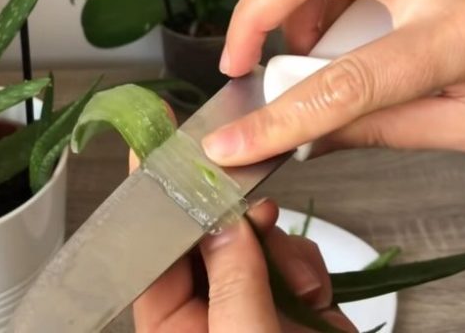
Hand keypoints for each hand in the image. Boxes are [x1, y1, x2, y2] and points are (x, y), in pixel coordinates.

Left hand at [128, 152, 353, 331]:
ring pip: (250, 242)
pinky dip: (302, 264)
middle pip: (203, 237)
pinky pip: (287, 259)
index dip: (152, 201)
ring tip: (295, 281)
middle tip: (248, 208)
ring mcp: (249, 304)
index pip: (152, 253)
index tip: (153, 150)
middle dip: (229, 221)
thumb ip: (233, 282)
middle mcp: (206, 312)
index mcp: (172, 327)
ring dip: (275, 246)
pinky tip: (312, 292)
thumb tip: (222, 224)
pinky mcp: (287, 303)